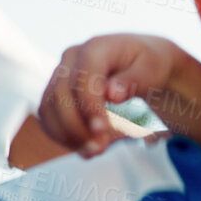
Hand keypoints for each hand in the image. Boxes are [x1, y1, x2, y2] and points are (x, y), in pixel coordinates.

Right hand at [40, 35, 200, 156]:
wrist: (141, 61)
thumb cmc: (149, 64)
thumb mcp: (152, 69)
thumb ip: (133, 80)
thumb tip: (112, 94)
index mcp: (96, 48)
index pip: (83, 78)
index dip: (89, 105)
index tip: (102, 130)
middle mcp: (71, 58)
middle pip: (60, 95)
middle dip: (77, 127)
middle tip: (100, 149)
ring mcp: (60, 74)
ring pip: (49, 108)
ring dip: (68, 135)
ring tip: (94, 152)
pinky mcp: (56, 91)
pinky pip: (48, 117)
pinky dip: (62, 136)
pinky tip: (84, 148)